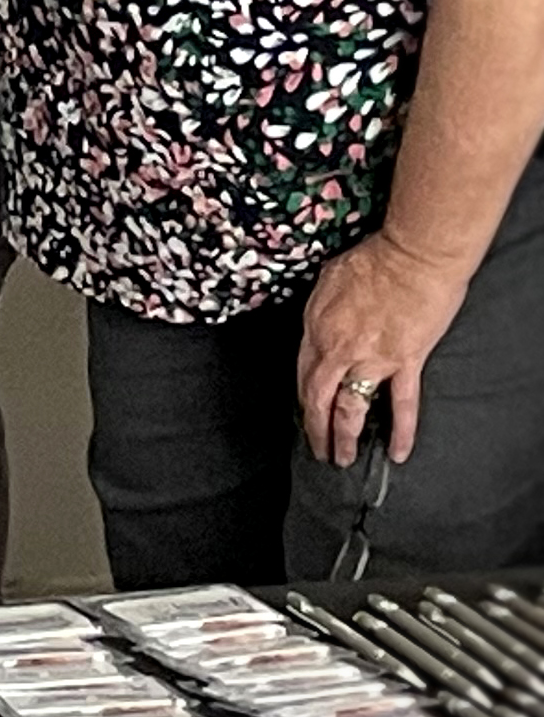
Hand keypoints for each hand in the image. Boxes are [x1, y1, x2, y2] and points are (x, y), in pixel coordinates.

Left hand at [297, 229, 472, 466]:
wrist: (412, 257)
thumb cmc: (373, 259)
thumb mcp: (328, 279)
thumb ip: (320, 307)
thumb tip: (319, 321)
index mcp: (317, 328)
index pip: (303, 373)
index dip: (304, 398)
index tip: (305, 414)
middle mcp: (338, 349)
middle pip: (318, 398)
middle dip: (315, 428)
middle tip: (317, 450)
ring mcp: (372, 358)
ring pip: (351, 407)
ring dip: (344, 437)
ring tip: (342, 459)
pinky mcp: (405, 361)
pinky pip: (402, 404)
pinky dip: (401, 431)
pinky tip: (397, 453)